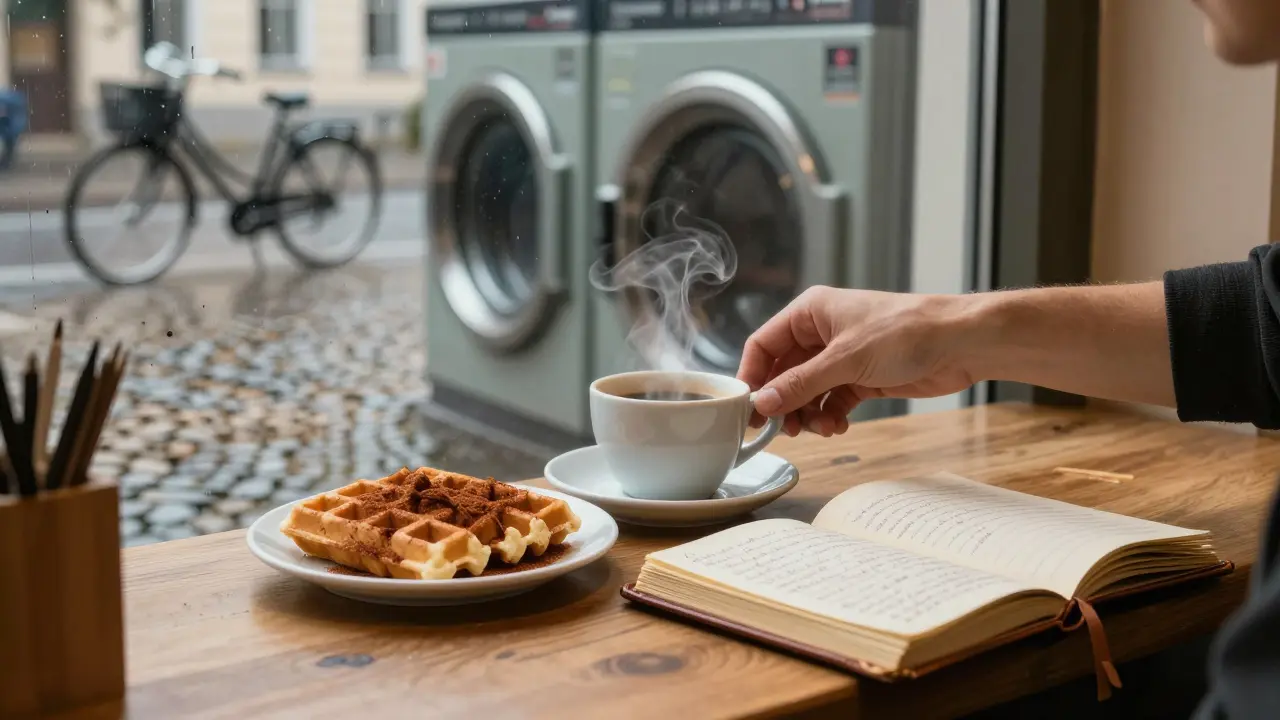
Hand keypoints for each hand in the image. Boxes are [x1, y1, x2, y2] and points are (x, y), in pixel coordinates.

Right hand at [737, 286, 981, 436]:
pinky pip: (832, 400)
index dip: (753, 377)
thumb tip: (762, 403)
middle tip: (783, 430)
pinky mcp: (861, 377)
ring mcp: (841, 356)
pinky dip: (830, 416)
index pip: (763, 345)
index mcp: (810, 312)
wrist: (960, 343)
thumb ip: (800, 384)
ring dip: (808, 414)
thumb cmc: (904, 333)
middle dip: (784, 402)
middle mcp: (821, 332)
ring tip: (821, 430)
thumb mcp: (844, 360)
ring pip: (807, 391)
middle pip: (784, 373)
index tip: (748, 409)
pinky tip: (839, 426)